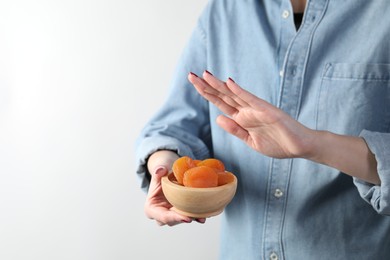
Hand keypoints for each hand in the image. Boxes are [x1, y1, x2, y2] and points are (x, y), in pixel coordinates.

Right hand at [145, 150, 205, 225]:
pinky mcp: (181, 215)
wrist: (165, 183)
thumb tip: (160, 170)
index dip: (175, 218)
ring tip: (203, 217)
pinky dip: (197, 215)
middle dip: (186, 219)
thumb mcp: (156, 177)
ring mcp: (172, 217)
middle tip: (197, 218)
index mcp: (152, 210)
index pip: (163, 216)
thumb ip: (157, 174)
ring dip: (193, 218)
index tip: (187, 218)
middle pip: (174, 220)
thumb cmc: (159, 181)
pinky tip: (205, 214)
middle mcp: (162, 217)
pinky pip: (189, 216)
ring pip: (183, 219)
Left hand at [188, 71, 379, 183]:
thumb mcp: (250, 141)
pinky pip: (251, 99)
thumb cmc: (278, 144)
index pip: (221, 103)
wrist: (300, 147)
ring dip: (219, 85)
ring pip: (234, 94)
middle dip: (206, 86)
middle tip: (190, 75)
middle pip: (223, 96)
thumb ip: (235, 130)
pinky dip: (240, 91)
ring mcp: (256, 109)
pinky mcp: (267, 110)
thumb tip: (219, 118)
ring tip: (204, 75)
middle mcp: (247, 110)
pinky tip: (229, 82)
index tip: (195, 84)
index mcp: (242, 118)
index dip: (207, 94)